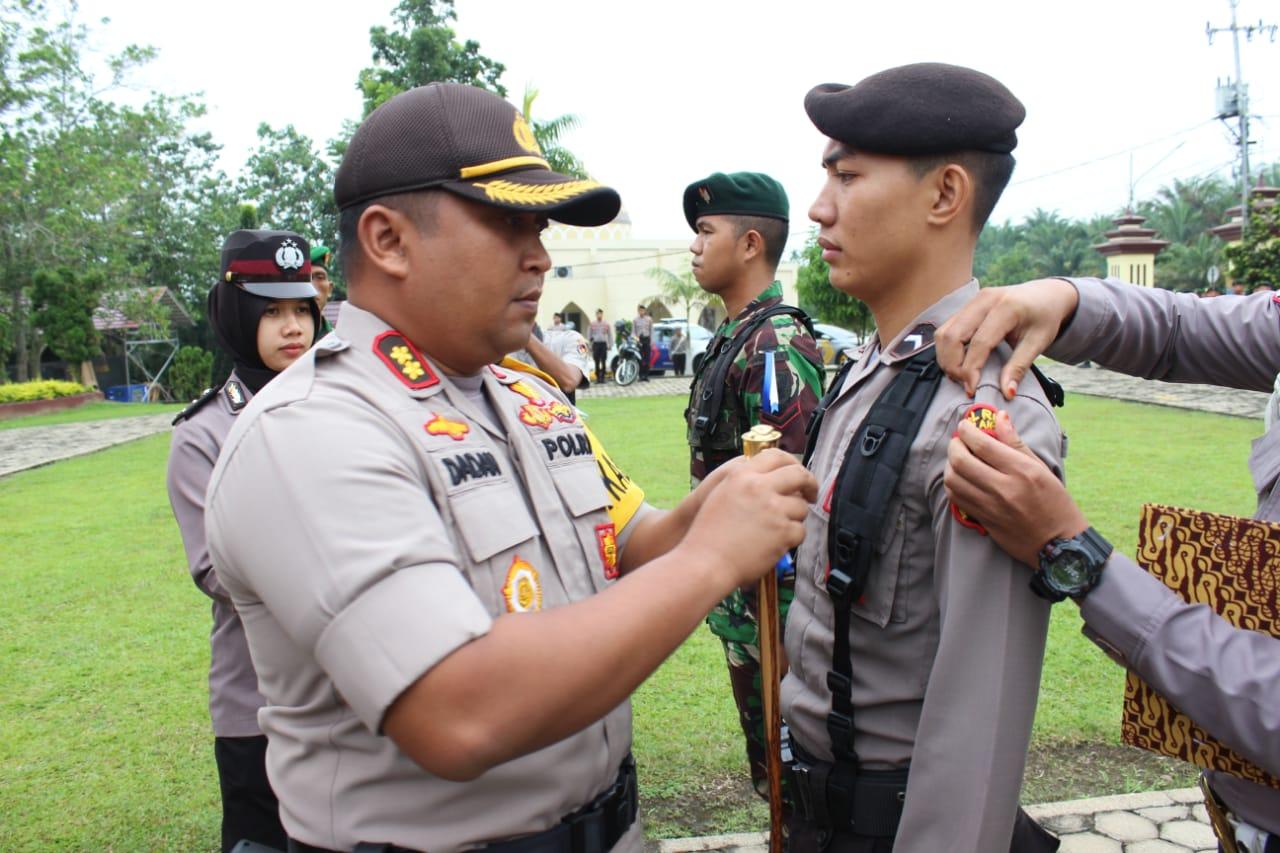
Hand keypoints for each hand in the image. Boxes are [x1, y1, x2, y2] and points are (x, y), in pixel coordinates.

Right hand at [682, 449, 815, 589]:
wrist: (706, 562)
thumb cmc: (709, 534)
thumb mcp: (721, 494)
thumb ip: (744, 482)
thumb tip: (771, 479)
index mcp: (741, 475)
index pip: (776, 456)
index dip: (792, 463)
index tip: (797, 474)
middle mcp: (758, 487)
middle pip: (798, 474)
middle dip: (809, 484)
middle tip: (810, 494)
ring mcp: (773, 509)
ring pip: (801, 507)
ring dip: (794, 518)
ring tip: (777, 529)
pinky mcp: (782, 532)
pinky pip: (800, 531)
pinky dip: (791, 539)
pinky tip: (776, 544)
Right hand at [935, 278, 1079, 399]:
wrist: (1045, 295)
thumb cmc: (1044, 318)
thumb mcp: (1039, 342)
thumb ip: (1020, 367)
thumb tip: (1007, 393)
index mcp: (1006, 307)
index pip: (979, 342)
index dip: (971, 368)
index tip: (972, 389)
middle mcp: (984, 300)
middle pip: (953, 335)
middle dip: (953, 364)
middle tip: (964, 383)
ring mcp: (972, 301)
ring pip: (944, 332)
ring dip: (946, 357)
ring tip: (960, 375)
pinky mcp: (966, 306)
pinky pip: (947, 328)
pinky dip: (947, 349)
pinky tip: (959, 362)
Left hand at [943, 410, 1087, 566]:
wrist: (1059, 544)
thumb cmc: (1054, 502)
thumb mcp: (1041, 468)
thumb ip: (1016, 442)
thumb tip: (1000, 417)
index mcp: (1022, 471)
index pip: (983, 445)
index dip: (967, 431)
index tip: (964, 425)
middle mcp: (1004, 488)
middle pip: (962, 461)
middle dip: (954, 445)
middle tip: (958, 441)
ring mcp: (991, 507)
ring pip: (953, 480)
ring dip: (950, 465)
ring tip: (958, 459)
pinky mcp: (983, 521)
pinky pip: (956, 498)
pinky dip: (953, 484)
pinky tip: (960, 478)